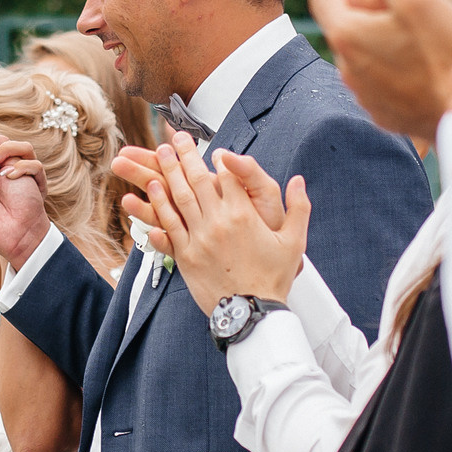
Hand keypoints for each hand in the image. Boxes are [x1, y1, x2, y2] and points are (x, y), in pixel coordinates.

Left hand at [116, 136, 307, 313]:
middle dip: (185, 156)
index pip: (229, 176)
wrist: (251, 312)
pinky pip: (168, 225)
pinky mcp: (185, 256)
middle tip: (175, 139)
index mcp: (244, 214)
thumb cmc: (274, 278)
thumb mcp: (294, 241)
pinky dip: (158, 206)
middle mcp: (218, 222)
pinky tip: (152, 191)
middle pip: (197, 180)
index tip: (213, 148)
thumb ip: (299, 208)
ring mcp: (198, 238)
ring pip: (178, 198)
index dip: (220, 159)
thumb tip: (298, 181)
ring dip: (167, 173)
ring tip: (160, 155)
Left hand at [308, 0, 451, 142]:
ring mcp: (363, 95)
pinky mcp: (383, 113)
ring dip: (384, 37)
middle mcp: (346, 68)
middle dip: (372, 7)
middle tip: (412, 2)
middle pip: (346, 24)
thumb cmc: (446, 50)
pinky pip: (380, 81)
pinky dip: (395, 65)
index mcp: (347, 36)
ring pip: (364, 53)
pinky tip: (427, 63)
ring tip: (423, 33)